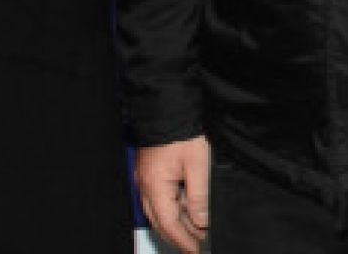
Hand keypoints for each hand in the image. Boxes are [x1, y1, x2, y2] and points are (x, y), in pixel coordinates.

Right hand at [136, 135, 210, 253]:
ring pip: (162, 212)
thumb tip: (201, 222)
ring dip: (180, 223)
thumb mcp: (198, 164)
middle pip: (162, 222)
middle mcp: (146, 187)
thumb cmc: (181, 131)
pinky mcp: (153, 174)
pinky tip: (191, 213)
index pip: (169, 224)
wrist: (168, 108)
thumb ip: (199, 195)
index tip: (197, 252)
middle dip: (180, 237)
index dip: (184, 240)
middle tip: (198, 247)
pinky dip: (177, 208)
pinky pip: (163, 199)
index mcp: (154, 187)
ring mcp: (148, 180)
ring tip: (199, 233)